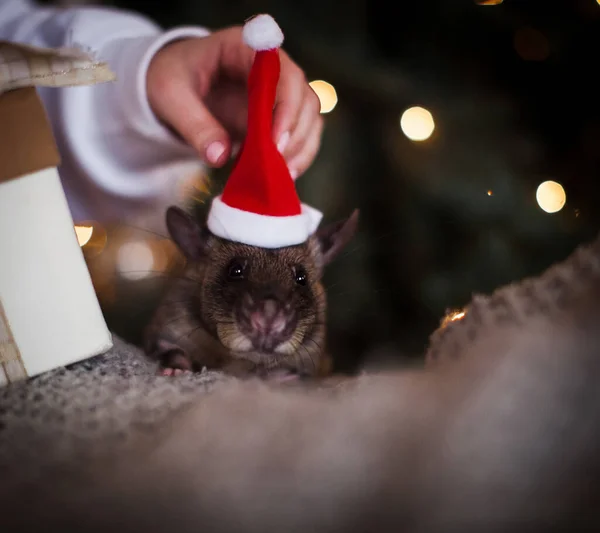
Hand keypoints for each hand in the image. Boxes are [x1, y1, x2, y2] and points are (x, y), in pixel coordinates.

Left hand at [147, 26, 323, 178]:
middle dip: (295, 133)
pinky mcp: (278, 117)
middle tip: (276, 162)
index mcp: (245, 49)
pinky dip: (298, 156)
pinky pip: (301, 135)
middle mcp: (271, 68)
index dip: (286, 104)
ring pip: (309, 117)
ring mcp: (278, 93)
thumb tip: (219, 156)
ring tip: (283, 175)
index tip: (275, 139)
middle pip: (303, 96)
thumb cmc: (171, 79)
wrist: (173, 84)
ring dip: (301, 147)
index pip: (282, 71)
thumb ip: (194, 125)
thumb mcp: (171, 98)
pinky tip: (284, 175)